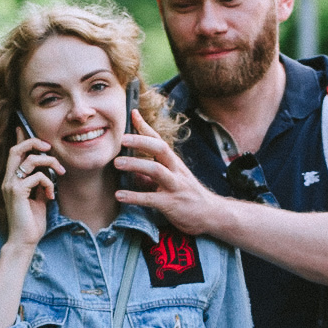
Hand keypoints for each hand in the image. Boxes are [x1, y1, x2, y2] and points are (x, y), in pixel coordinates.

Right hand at [2, 132, 58, 245]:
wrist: (24, 240)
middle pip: (17, 149)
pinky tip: (50, 195)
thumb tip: (47, 172)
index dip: (20, 138)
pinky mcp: (17, 192)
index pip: (14, 153)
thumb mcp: (38, 198)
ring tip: (59, 173)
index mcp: (12, 179)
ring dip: (49, 163)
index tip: (23, 127)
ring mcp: (10, 185)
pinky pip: (36, 176)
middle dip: (34, 143)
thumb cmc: (32, 222)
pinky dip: (47, 183)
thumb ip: (39, 183)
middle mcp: (8, 180)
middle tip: (49, 148)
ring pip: (29, 160)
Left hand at [110, 107, 226, 239]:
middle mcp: (176, 171)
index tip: (132, 113)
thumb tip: (133, 173)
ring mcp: (175, 186)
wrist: (210, 214)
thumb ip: (152, 176)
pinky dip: (134, 196)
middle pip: (161, 149)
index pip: (159, 140)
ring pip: (156, 170)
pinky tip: (119, 195)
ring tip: (117, 163)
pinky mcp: (171, 204)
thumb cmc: (188, 196)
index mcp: (174, 163)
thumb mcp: (172, 181)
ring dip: (136, 164)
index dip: (146, 127)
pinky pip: (151, 198)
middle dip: (141, 141)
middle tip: (122, 139)